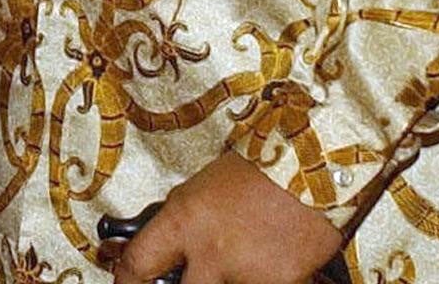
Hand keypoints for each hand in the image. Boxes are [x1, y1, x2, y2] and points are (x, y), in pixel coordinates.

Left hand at [113, 152, 343, 283]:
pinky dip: (264, 278)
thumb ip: (181, 220)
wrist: (313, 165)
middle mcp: (211, 251)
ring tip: (247, 249)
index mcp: (184, 220)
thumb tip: (166, 246)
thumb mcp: (201, 187)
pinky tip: (272, 255)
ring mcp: (246, 273)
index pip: (138, 263)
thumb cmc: (259, 167)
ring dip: (228, 278)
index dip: (125, 279)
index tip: (125, 282)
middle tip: (189, 275)